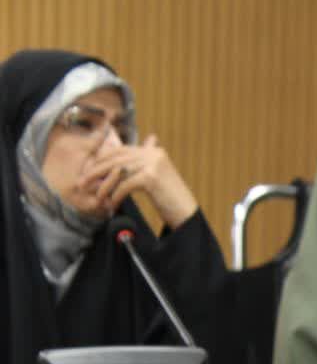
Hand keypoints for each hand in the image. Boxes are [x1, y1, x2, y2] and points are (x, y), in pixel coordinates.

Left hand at [81, 135, 197, 228]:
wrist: (187, 214)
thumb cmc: (170, 200)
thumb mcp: (154, 179)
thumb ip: (139, 167)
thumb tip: (116, 165)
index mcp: (153, 151)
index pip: (120, 150)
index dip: (101, 160)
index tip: (88, 171)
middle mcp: (153, 154)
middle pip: (116, 160)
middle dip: (96, 172)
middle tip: (82, 183)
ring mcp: (153, 164)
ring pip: (118, 172)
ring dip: (103, 186)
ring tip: (96, 197)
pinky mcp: (152, 177)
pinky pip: (125, 185)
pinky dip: (116, 195)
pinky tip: (112, 204)